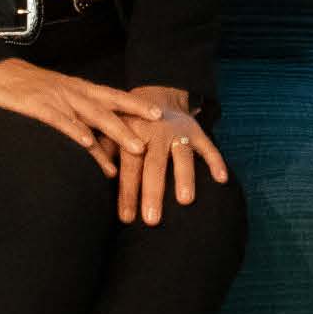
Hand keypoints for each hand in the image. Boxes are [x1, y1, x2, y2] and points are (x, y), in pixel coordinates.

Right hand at [0, 59, 159, 175]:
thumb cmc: (29, 88)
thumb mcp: (58, 94)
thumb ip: (77, 111)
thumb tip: (96, 136)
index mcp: (79, 89)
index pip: (114, 96)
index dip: (136, 104)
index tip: (160, 114)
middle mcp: (74, 92)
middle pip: (111, 106)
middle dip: (136, 120)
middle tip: (156, 133)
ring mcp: (58, 100)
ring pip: (94, 116)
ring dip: (117, 133)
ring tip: (135, 149)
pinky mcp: (40, 108)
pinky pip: (62, 122)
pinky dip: (77, 132)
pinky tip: (89, 143)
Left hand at [112, 85, 227, 225]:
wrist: (157, 94)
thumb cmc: (129, 124)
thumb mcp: (112, 132)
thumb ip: (104, 153)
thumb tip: (91, 180)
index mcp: (132, 133)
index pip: (129, 167)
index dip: (127, 193)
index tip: (126, 219)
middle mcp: (156, 133)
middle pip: (154, 164)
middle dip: (153, 192)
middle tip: (152, 220)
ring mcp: (179, 132)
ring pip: (182, 155)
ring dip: (184, 177)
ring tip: (185, 201)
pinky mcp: (197, 131)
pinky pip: (209, 147)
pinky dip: (216, 162)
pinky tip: (221, 179)